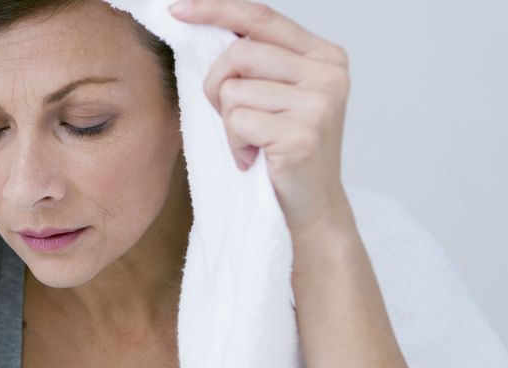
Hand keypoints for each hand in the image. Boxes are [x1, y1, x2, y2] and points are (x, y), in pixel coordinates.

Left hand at [169, 0, 353, 236]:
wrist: (312, 208)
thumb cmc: (286, 150)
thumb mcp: (279, 94)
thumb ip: (259, 59)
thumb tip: (206, 23)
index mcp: (325, 55)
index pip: (262, 17)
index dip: (216, 9)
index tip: (178, 9)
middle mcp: (329, 73)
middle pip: (239, 54)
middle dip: (218, 87)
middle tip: (234, 119)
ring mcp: (319, 104)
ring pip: (233, 91)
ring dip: (229, 123)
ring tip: (252, 143)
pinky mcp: (302, 135)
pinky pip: (237, 122)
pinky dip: (234, 144)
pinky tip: (255, 159)